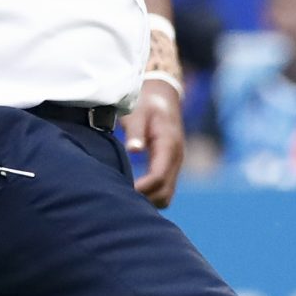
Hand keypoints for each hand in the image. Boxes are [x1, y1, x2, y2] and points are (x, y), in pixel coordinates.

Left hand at [127, 77, 184, 208]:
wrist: (163, 95)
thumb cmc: (147, 103)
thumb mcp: (138, 112)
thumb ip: (136, 131)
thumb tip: (133, 150)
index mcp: (169, 145)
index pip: (158, 177)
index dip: (142, 188)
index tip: (121, 191)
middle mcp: (176, 158)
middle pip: (165, 193)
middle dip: (144, 199)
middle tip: (119, 197)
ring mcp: (175, 165)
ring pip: (166, 196)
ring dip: (148, 200)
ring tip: (124, 196)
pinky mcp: (169, 167)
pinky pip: (163, 190)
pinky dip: (150, 195)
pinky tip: (131, 191)